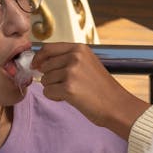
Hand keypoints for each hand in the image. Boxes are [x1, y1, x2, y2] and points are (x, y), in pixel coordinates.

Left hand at [32, 42, 149, 138]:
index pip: (48, 48)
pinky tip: (69, 99)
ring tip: (72, 92)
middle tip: (66, 86)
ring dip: (53, 88)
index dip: (39, 58)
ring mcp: (71, 72)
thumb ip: (67, 59)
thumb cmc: (102, 88)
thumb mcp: (88, 64)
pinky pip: (47, 92)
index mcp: (80, 49)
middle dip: (50, 78)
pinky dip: (55, 98)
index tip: (36, 66)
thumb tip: (40, 63)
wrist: (116, 105)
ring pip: (45, 80)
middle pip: (45, 66)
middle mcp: (74, 57)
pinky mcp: (68, 88)